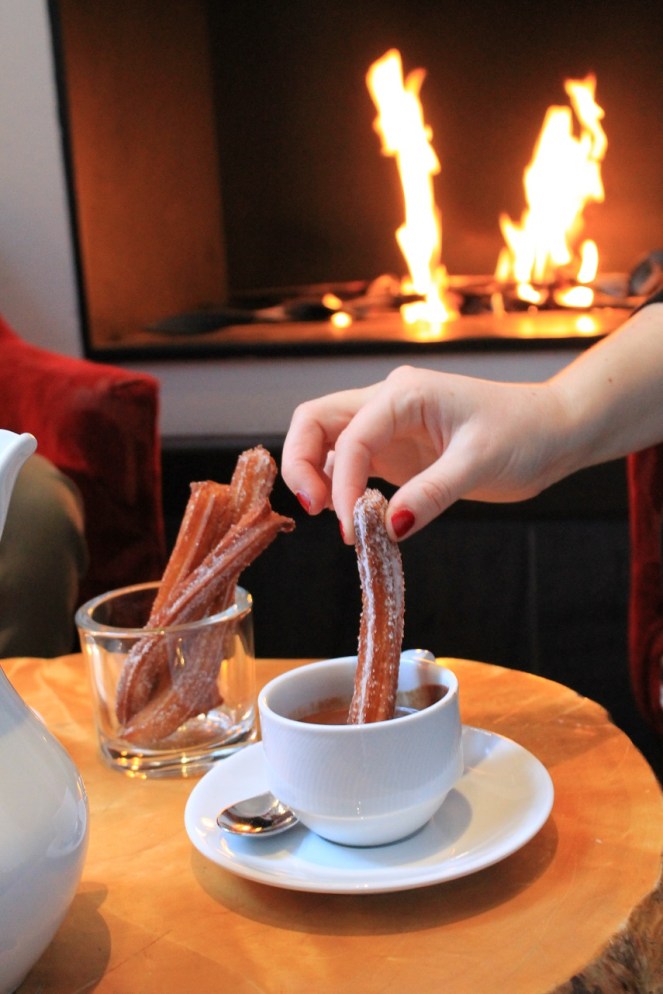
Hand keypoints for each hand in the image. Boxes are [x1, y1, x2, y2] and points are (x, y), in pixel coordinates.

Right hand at [282, 364, 567, 542]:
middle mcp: (388, 402)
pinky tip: (350, 514)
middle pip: (316, 422)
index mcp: (404, 393)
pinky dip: (339, 486)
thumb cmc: (524, 434)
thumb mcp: (479, 462)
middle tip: (314, 512)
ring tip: (332, 518)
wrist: (553, 432)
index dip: (340, 482)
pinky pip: (350, 463)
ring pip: (327, 441)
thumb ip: (432, 493)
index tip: (350, 526)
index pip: (350, 436)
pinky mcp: (396, 450)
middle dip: (302, 465)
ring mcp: (389, 426)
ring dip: (316, 475)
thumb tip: (389, 527)